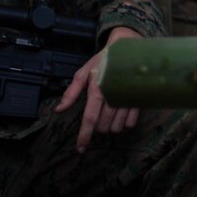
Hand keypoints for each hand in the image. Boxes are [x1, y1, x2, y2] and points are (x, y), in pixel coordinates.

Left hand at [55, 26, 141, 152]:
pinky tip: (120, 114)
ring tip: (108, 115)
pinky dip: (123, 123)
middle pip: (103, 125)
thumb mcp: (83, 73)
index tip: (80, 148)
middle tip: (97, 116)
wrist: (128, 48)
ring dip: (110, 127)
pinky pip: (130, 123)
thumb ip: (71, 92)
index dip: (84, 135)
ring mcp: (128, 98)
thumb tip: (58, 110)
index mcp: (97, 88)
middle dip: (97, 127)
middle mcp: (113, 94)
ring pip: (117, 127)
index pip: (90, 118)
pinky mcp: (139, 99)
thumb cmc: (103, 61)